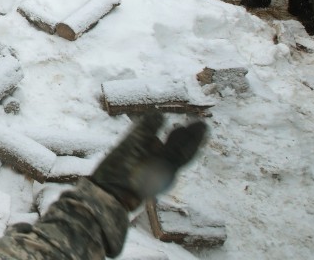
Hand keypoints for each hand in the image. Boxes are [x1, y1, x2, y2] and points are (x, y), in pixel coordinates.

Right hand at [91, 113, 207, 210]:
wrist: (110, 198)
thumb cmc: (122, 172)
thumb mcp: (132, 146)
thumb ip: (146, 129)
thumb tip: (159, 114)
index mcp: (168, 166)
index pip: (187, 148)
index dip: (195, 135)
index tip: (202, 123)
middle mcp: (166, 173)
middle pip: (182, 154)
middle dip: (188, 139)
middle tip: (195, 124)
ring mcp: (156, 178)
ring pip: (172, 158)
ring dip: (175, 143)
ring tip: (176, 130)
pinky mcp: (145, 180)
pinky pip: (161, 162)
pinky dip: (162, 150)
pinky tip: (154, 145)